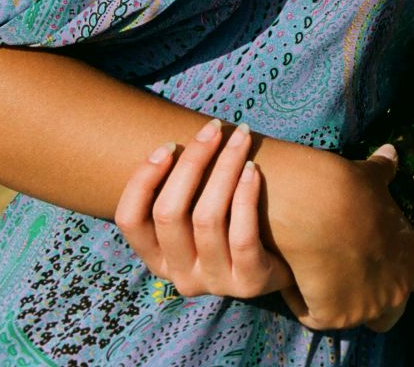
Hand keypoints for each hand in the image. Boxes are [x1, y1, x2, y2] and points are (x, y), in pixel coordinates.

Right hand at [115, 118, 292, 300]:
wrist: (284, 267)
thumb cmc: (234, 227)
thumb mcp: (198, 219)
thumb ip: (183, 192)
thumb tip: (181, 137)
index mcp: (158, 258)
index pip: (130, 220)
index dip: (143, 179)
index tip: (168, 145)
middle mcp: (179, 275)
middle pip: (169, 213)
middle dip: (191, 162)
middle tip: (213, 129)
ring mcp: (213, 282)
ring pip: (207, 219)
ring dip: (223, 169)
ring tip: (239, 139)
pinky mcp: (249, 283)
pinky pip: (242, 236)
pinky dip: (245, 197)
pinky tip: (253, 170)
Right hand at [263, 142, 413, 332]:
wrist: (318, 206)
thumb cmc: (350, 189)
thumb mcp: (372, 179)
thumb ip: (384, 172)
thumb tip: (391, 152)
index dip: (396, 269)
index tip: (375, 256)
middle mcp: (398, 290)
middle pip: (392, 312)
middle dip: (374, 298)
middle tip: (348, 275)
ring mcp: (367, 308)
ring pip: (356, 317)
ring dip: (341, 303)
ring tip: (320, 276)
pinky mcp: (334, 318)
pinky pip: (317, 316)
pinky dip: (305, 300)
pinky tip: (295, 275)